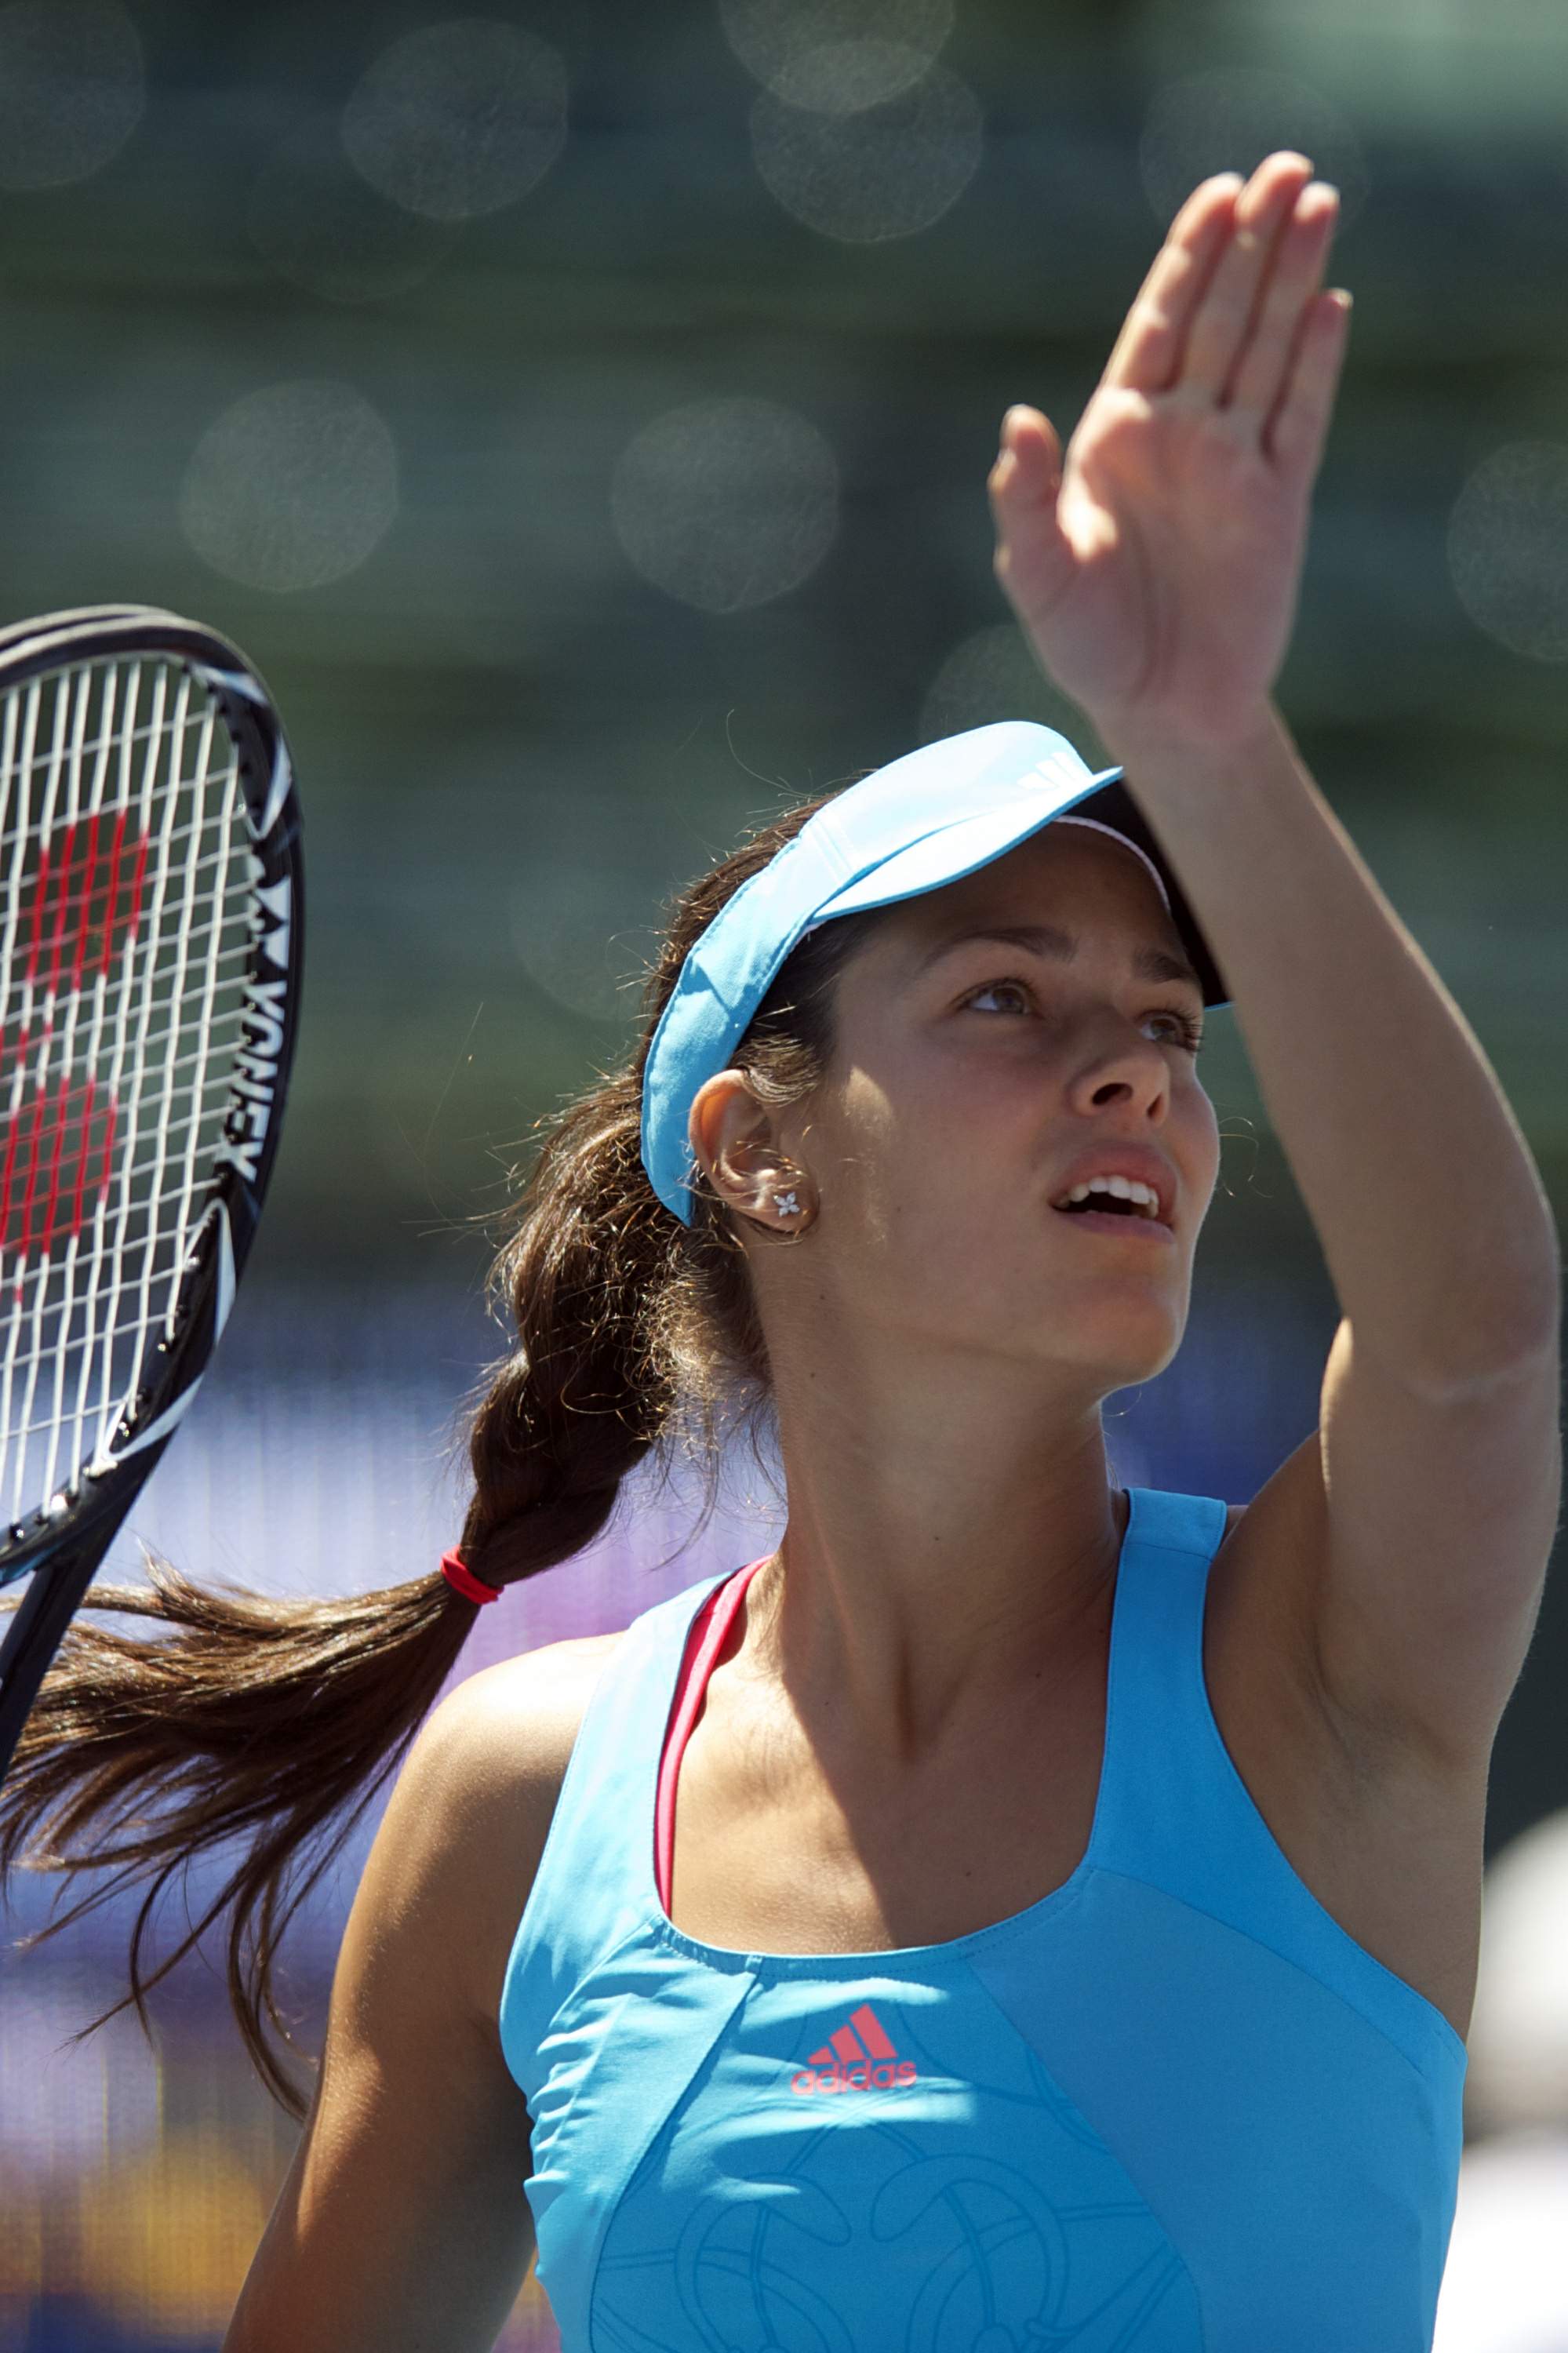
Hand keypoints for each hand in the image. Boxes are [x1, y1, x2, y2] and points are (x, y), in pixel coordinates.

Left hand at [988, 151, 1348, 753]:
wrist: (1158, 710)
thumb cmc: (1087, 646)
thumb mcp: (1038, 578)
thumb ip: (1024, 500)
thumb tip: (1015, 420)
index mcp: (1117, 436)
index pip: (1158, 324)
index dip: (1188, 258)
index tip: (1217, 194)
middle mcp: (1181, 434)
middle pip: (1222, 317)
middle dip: (1252, 241)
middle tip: (1286, 167)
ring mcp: (1234, 463)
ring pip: (1268, 349)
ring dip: (1293, 279)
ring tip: (1320, 202)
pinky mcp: (1279, 503)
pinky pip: (1302, 418)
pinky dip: (1316, 364)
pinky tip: (1331, 306)